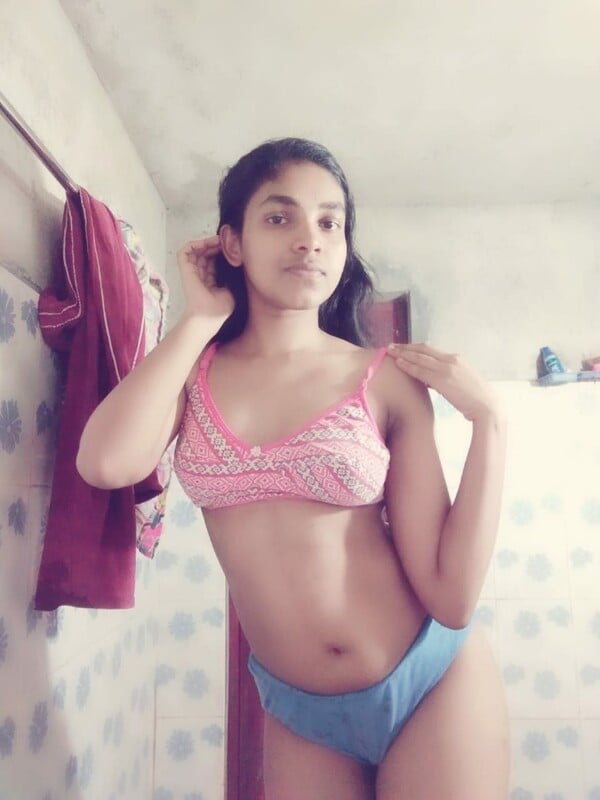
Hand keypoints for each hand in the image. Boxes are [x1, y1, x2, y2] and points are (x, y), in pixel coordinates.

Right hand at [177, 237, 234, 322]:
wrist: (208, 316)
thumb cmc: (219, 309)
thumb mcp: (231, 289)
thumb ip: (231, 277)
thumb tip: (235, 262)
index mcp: (210, 281)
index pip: (214, 262)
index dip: (220, 253)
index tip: (230, 249)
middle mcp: (200, 276)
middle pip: (205, 254)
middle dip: (215, 246)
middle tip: (225, 242)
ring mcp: (192, 272)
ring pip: (196, 251)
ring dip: (206, 242)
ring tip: (217, 240)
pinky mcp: (185, 270)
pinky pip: (184, 252)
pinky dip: (193, 244)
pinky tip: (205, 243)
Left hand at [387, 343, 502, 422]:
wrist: (488, 407)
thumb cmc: (475, 399)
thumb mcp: (461, 381)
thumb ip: (446, 377)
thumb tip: (429, 380)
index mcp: (457, 358)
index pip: (431, 350)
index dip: (416, 348)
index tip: (404, 348)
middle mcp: (452, 359)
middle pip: (423, 349)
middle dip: (405, 347)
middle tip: (391, 346)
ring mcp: (447, 368)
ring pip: (420, 357)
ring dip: (403, 353)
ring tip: (389, 352)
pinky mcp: (443, 379)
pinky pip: (421, 370)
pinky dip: (408, 366)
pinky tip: (398, 363)